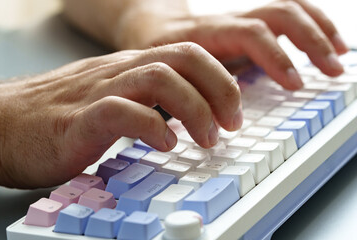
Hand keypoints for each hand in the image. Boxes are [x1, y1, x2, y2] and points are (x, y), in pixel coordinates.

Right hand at [0, 42, 241, 187]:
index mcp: (131, 68)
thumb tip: (187, 114)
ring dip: (194, 109)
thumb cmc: (63, 115)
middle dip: (219, 90)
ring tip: (206, 139)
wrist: (5, 123)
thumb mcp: (115, 97)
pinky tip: (165, 144)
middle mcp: (120, 72)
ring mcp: (99, 92)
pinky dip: (152, 127)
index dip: (221, 80)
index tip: (233, 113)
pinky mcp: (79, 119)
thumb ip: (147, 100)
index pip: (188, 55)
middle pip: (183, 58)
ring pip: (158, 78)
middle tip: (230, 125)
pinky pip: (121, 112)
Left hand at [114, 0, 348, 89]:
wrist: (150, 25)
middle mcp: (224, 22)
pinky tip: (323, 42)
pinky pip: (282, 15)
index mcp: (203, 36)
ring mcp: (237, 20)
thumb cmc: (153, 55)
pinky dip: (308, 25)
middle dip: (309, 41)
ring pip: (284, 9)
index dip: (277, 56)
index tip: (295, 84)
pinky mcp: (245, 23)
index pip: (249, 34)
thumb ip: (178, 96)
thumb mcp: (158, 75)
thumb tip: (197, 124)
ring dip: (317, 30)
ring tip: (338, 55)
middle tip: (330, 72)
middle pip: (274, 16)